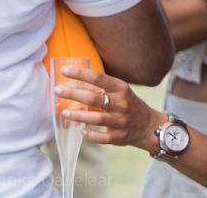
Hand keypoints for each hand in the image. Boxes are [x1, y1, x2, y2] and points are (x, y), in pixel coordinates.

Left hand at [53, 64, 167, 153]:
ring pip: (97, 118)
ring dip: (79, 116)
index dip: (81, 74)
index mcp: (121, 89)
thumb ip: (99, 89)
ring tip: (64, 113)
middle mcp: (122, 103)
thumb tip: (73, 84)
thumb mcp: (119, 93)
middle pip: (95, 97)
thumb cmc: (128, 105)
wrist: (149, 126)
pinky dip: (90, 134)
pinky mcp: (119, 136)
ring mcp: (120, 121)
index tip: (65, 70)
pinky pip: (101, 137)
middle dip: (74, 93)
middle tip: (57, 90)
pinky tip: (80, 130)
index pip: (99, 78)